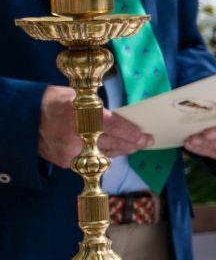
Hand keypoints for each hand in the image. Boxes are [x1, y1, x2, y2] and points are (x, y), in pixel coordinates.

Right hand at [38, 86, 154, 167]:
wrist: (26, 117)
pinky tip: (113, 151)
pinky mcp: (67, 162)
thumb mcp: (80, 98)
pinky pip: (93, 160)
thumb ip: (100, 111)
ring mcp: (72, 152)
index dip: (133, 134)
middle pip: (115, 143)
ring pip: (106, 154)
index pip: (117, 128)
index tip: (145, 137)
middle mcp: (79, 137)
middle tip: (146, 142)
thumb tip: (124, 120)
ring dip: (122, 150)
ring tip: (133, 146)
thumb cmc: (56, 102)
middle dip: (133, 143)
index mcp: (83, 117)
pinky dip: (104, 155)